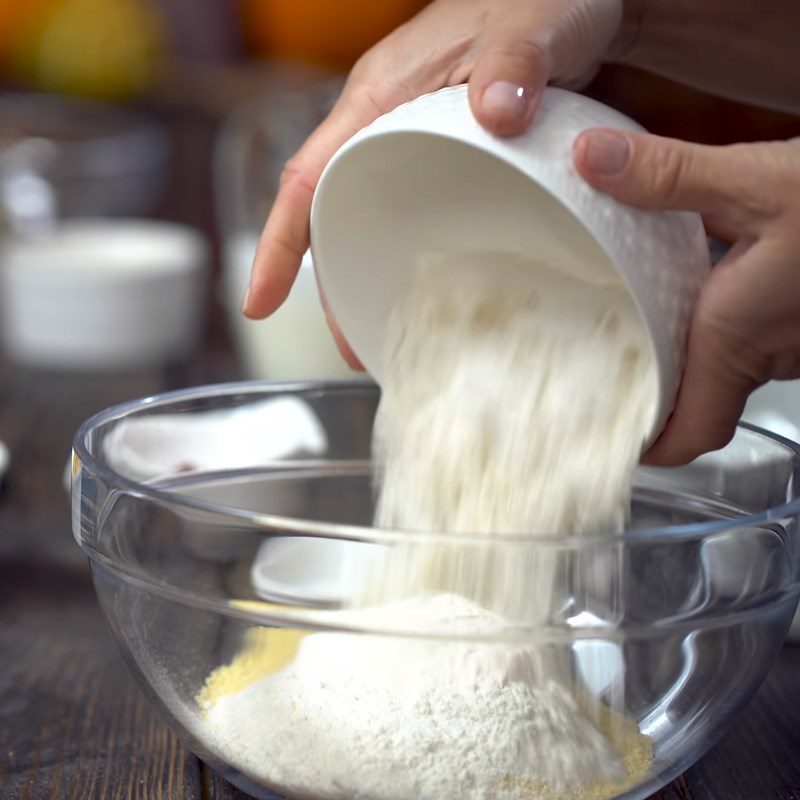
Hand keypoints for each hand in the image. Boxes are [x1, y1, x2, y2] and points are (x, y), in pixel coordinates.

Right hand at [243, 0, 626, 366]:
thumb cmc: (542, 0)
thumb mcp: (532, 25)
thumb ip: (516, 62)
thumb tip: (497, 113)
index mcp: (380, 94)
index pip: (308, 177)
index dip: (281, 244)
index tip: (260, 302)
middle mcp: (384, 122)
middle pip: (331, 213)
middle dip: (329, 286)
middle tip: (354, 348)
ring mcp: (412, 140)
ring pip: (365, 217)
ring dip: (368, 277)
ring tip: (391, 334)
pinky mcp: (443, 154)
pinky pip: (403, 210)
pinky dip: (402, 253)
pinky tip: (429, 286)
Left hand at [573, 130, 799, 464]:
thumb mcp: (759, 182)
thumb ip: (671, 175)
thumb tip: (592, 159)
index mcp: (736, 338)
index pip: (690, 432)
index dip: (653, 447)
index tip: (617, 441)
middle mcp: (770, 352)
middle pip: (703, 399)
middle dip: (659, 391)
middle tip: (610, 374)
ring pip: (732, 365)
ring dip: (689, 351)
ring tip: (637, 326)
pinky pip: (761, 335)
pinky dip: (724, 322)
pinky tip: (703, 282)